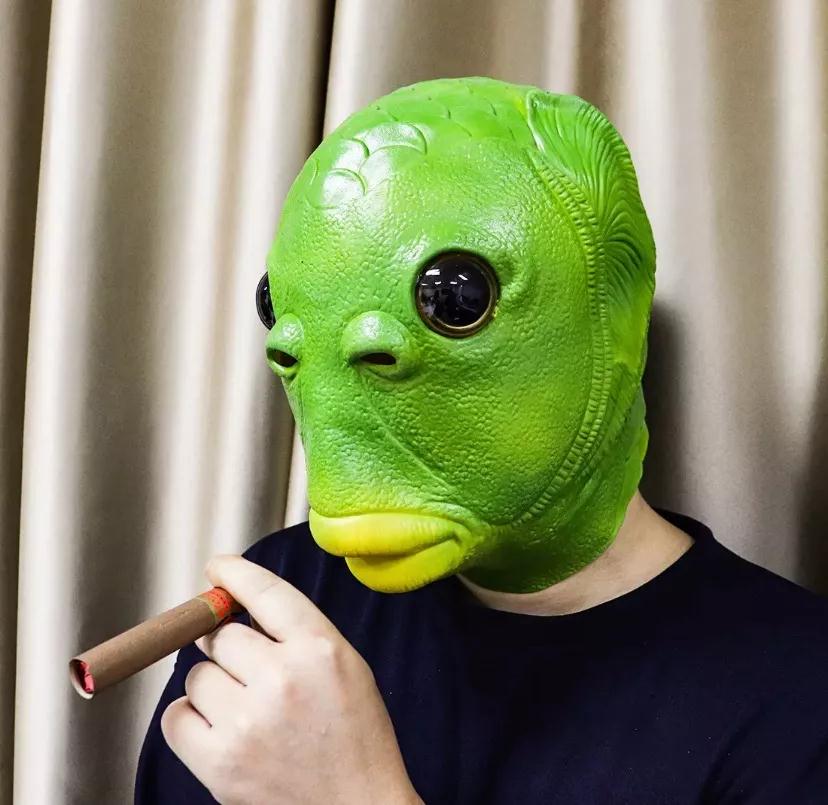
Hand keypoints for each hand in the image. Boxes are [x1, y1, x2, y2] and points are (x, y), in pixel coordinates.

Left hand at [161, 555, 421, 804]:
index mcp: (320, 648)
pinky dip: (191, 719)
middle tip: (248, 668)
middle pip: (221, 634)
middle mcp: (282, 678)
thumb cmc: (356, 736)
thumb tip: (238, 605)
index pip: (264, 592)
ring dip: (213, 685)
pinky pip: (176, 717)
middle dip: (228, 645)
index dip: (234, 573)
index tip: (218, 567)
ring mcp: (247, 722)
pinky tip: (222, 729)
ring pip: (197, 674)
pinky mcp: (220, 763)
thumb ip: (299, 631)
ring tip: (245, 708)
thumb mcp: (347, 666)